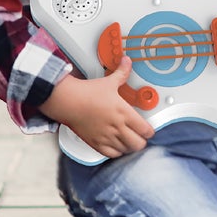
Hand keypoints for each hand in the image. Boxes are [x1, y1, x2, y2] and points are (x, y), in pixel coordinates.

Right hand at [40, 59, 155, 158]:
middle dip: (141, 141)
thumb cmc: (87, 93)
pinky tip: (115, 145)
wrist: (68, 101)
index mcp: (124, 113)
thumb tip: (127, 62)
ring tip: (127, 140)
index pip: (146, 130)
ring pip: (126, 150)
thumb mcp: (108, 82)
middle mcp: (117, 127)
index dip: (149, 131)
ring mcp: (107, 137)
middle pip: (139, 144)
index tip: (147, 129)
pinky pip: (112, 154)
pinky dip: (116, 152)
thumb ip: (122, 73)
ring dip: (128, 146)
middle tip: (139, 136)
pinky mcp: (96, 143)